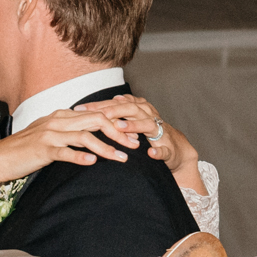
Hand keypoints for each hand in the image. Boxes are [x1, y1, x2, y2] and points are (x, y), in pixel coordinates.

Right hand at [0, 104, 149, 199]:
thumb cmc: (25, 150)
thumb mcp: (50, 136)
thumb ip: (69, 133)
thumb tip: (90, 136)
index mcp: (62, 116)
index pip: (96, 114)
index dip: (117, 123)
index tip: (133, 134)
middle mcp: (58, 121)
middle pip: (96, 121)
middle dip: (119, 133)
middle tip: (135, 145)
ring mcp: (50, 134)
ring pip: (85, 137)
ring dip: (106, 147)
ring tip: (121, 158)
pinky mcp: (43, 149)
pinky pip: (65, 152)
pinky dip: (80, 157)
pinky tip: (93, 164)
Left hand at [79, 98, 205, 193]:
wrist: (176, 150)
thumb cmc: (149, 135)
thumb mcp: (133, 121)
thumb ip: (119, 113)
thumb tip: (103, 104)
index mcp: (139, 110)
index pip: (116, 103)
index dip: (99, 105)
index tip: (80, 109)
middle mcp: (150, 116)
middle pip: (130, 108)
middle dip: (112, 110)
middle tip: (94, 114)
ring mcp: (160, 133)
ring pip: (148, 124)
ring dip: (134, 126)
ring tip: (118, 128)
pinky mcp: (169, 149)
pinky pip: (165, 150)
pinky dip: (158, 151)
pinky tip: (151, 153)